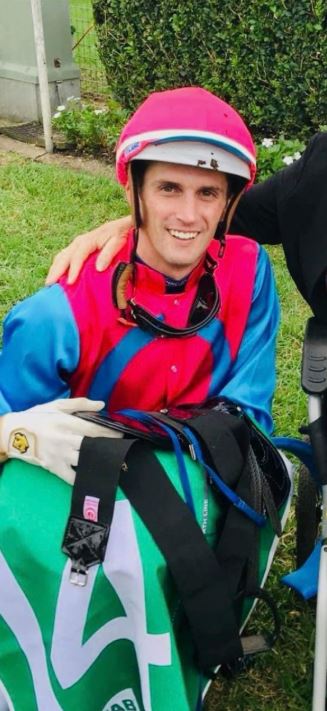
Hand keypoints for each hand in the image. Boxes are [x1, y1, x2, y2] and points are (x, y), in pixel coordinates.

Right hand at [0, 397, 121, 484]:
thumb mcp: (57, 406)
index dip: (110, 433)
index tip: (121, 435)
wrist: (13, 434)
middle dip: (108, 448)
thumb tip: (101, 405)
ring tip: (112, 463)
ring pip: (85, 461)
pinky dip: (83, 478)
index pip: (94, 429)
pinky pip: (72, 477)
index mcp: (67, 422)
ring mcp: (60, 455)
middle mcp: (65, 439)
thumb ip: (80, 404)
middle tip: (121, 450)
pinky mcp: (54, 468)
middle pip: (93, 446)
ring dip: (99, 462)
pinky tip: (94, 477)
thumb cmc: (37, 418)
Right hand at [45, 216, 131, 285]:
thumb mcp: (118, 241)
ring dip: (54, 269)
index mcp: (88, 241)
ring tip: (49, 283)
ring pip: (61, 257)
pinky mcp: (78, 248)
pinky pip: (64, 257)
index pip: (77, 257)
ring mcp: (77, 244)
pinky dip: (59, 266)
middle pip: (63, 257)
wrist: (121, 225)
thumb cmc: (120, 234)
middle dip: (56, 271)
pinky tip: (57, 276)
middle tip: (49, 285)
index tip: (70, 283)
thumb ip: (108, 253)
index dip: (73, 270)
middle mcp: (79, 242)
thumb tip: (98, 268)